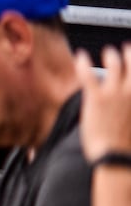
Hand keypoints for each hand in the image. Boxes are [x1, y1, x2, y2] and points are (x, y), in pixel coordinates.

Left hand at [78, 44, 130, 161]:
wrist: (115, 157)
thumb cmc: (126, 146)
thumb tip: (128, 105)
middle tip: (126, 48)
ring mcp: (115, 93)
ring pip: (115, 64)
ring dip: (112, 55)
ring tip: (108, 52)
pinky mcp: (97, 98)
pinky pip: (88, 75)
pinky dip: (83, 63)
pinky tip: (80, 56)